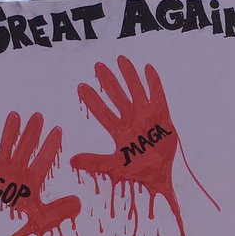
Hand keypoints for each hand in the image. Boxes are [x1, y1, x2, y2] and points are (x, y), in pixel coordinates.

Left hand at [70, 56, 216, 235]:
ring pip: (136, 91)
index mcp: (119, 131)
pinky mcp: (162, 116)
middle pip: (117, 96)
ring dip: (129, 75)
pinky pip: (158, 96)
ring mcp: (147, 116)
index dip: (92, 100)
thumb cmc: (139, 172)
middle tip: (97, 66)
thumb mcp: (115, 167)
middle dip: (108, 81)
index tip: (80, 86)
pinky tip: (147, 68)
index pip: (102, 112)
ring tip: (120, 59)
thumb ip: (95, 162)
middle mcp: (131, 120)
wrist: (161, 176)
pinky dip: (154, 83)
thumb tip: (72, 160)